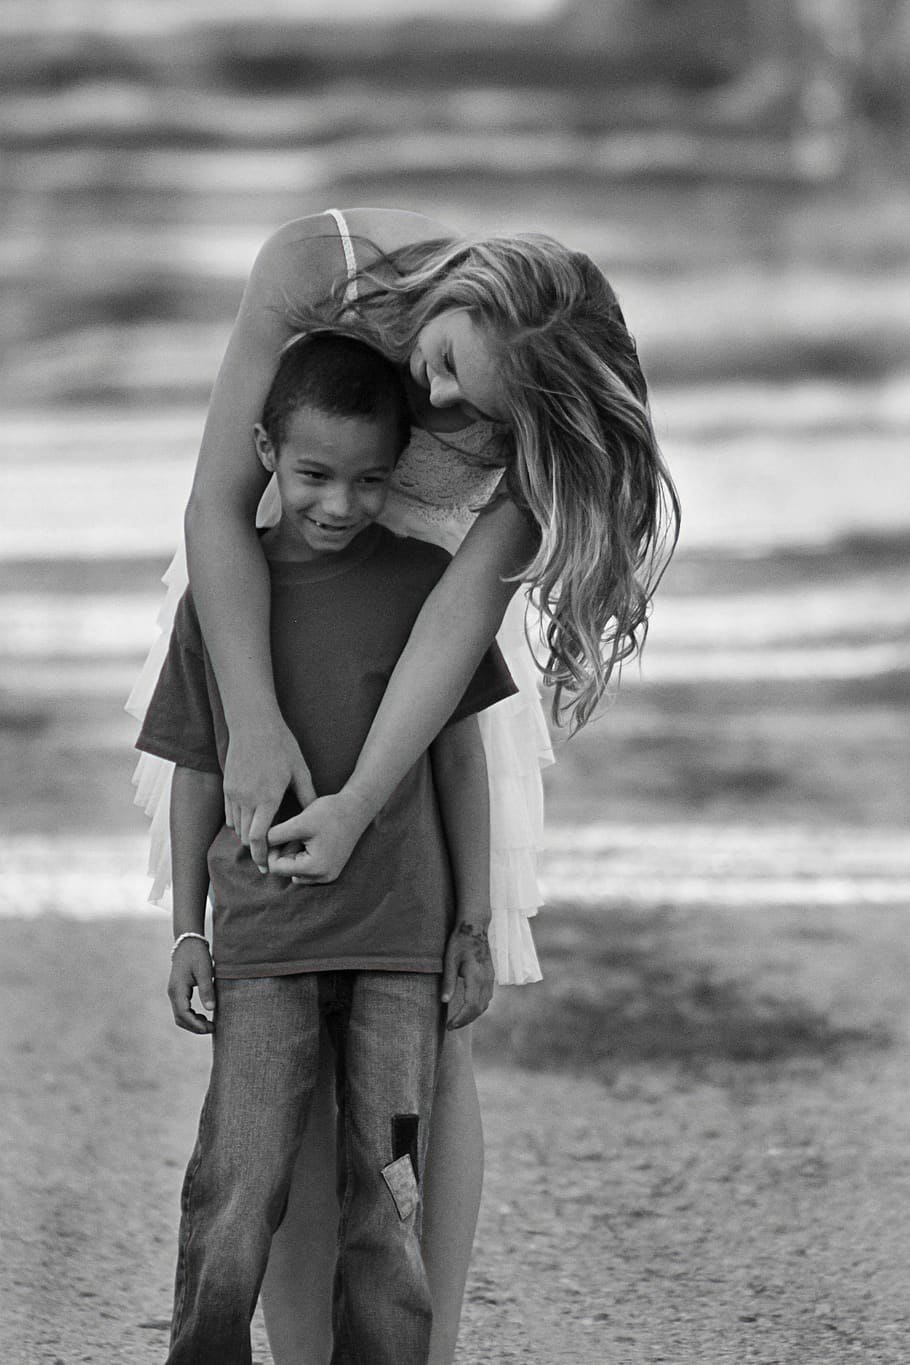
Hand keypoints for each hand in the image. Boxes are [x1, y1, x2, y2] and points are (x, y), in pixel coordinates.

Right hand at [168, 939, 215, 1034]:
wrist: (188, 942)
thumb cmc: (197, 955)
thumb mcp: (205, 971)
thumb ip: (207, 989)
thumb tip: (210, 1009)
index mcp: (178, 989)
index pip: (183, 1014)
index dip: (196, 1025)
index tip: (211, 1028)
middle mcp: (173, 993)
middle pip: (180, 1018)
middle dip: (195, 1027)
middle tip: (213, 1028)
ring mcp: (174, 993)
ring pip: (180, 1015)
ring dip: (193, 1023)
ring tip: (210, 1024)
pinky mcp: (178, 991)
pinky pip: (182, 1009)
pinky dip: (191, 1016)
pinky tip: (203, 1016)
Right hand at [223, 718, 315, 873]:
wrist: (253, 723)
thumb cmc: (281, 745)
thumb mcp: (300, 770)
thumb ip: (307, 796)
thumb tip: (315, 816)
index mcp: (267, 798)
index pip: (260, 838)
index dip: (263, 856)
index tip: (268, 867)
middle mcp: (247, 799)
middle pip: (246, 837)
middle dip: (256, 851)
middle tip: (266, 860)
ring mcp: (234, 793)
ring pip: (236, 827)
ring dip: (247, 836)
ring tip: (260, 841)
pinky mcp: (227, 787)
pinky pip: (229, 814)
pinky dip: (238, 823)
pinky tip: (250, 823)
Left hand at [267, 790, 373, 882]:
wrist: (356, 808)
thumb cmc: (329, 813)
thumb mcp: (298, 823)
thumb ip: (276, 836)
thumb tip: (260, 847)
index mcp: (315, 869)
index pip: (277, 869)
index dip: (272, 850)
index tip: (279, 832)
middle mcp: (323, 878)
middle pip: (286, 871)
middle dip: (285, 851)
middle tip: (296, 832)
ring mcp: (328, 876)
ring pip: (295, 869)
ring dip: (293, 853)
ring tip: (305, 835)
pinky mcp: (330, 870)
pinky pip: (306, 868)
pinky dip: (303, 854)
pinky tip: (312, 840)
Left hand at [441, 920, 494, 1029]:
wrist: (475, 928)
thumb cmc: (459, 942)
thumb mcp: (449, 960)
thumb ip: (448, 981)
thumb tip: (444, 1001)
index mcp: (476, 976)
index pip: (471, 1005)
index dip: (461, 1018)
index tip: (449, 1025)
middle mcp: (486, 979)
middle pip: (479, 1008)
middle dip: (466, 1020)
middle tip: (451, 1026)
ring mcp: (490, 978)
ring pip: (485, 1004)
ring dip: (472, 1015)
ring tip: (458, 1019)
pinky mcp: (490, 976)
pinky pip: (487, 997)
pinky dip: (478, 1006)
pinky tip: (468, 1007)